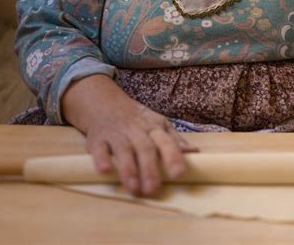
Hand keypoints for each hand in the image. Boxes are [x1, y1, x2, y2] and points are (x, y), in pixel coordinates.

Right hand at [62, 74, 196, 195]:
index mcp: (154, 127)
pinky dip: (102, 159)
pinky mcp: (98, 138)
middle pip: (145, 147)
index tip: (179, 174)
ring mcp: (117, 133)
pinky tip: (105, 171)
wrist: (106, 103)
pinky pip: (99, 148)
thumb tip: (195, 153)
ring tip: (134, 188)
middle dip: (150, 169)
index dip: (173, 156)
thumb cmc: (137, 120)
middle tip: (153, 189)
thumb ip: (174, 140)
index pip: (166, 141)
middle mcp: (136, 129)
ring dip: (128, 169)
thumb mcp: (158, 124)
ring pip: (124, 149)